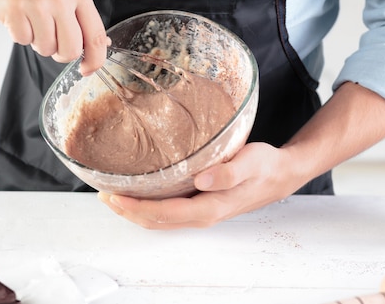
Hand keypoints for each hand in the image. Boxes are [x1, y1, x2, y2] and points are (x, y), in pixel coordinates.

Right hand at [0, 0, 108, 74]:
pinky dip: (20, 35)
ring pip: (46, 48)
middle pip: (71, 49)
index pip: (96, 35)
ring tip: (31, 21)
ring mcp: (37, 3)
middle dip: (61, 54)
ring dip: (37, 42)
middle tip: (52, 41)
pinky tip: (18, 17)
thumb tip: (103, 45)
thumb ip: (81, 18)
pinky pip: (23, 41)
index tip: (88, 69)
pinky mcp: (15, 10)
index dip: (95, 59)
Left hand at [98, 142, 305, 229]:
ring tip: (113, 195)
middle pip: (156, 221)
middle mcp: (202, 214)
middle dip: (128, 211)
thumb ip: (229, 172)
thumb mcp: (251, 162)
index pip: (165, 213)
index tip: (114, 195)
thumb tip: (203, 180)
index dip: (137, 207)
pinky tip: (141, 193)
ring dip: (135, 211)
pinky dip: (149, 206)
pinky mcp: (201, 204)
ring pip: (161, 219)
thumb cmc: (265, 166)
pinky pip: (169, 212)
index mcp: (210, 207)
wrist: (281, 174)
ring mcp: (201, 212)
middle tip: (103, 194)